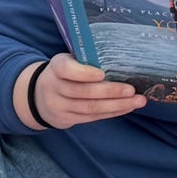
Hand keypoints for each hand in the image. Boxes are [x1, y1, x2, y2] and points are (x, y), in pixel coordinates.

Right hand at [15, 53, 146, 129]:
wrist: (38, 97)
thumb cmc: (63, 74)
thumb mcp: (68, 61)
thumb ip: (86, 60)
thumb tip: (122, 57)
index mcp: (55, 67)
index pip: (66, 70)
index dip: (84, 73)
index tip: (103, 74)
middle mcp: (54, 87)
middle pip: (82, 92)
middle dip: (110, 92)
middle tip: (131, 90)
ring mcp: (58, 106)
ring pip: (89, 108)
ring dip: (116, 105)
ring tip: (138, 101)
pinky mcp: (65, 119)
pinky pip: (91, 117)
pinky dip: (111, 113)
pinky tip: (126, 108)